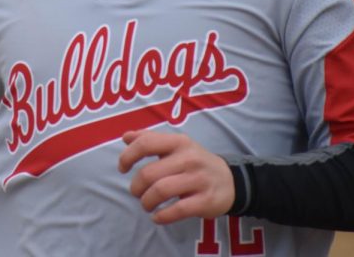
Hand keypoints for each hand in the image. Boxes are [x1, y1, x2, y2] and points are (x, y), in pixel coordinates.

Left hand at [118, 129, 234, 223]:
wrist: (230, 181)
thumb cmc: (194, 162)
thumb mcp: (176, 146)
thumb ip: (150, 140)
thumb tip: (126, 137)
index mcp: (179, 142)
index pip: (146, 144)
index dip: (128, 156)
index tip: (122, 168)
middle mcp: (189, 158)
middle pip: (149, 173)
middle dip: (136, 186)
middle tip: (136, 192)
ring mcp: (198, 179)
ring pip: (160, 191)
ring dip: (146, 201)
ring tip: (146, 204)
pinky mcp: (205, 201)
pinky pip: (177, 210)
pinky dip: (161, 216)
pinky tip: (157, 217)